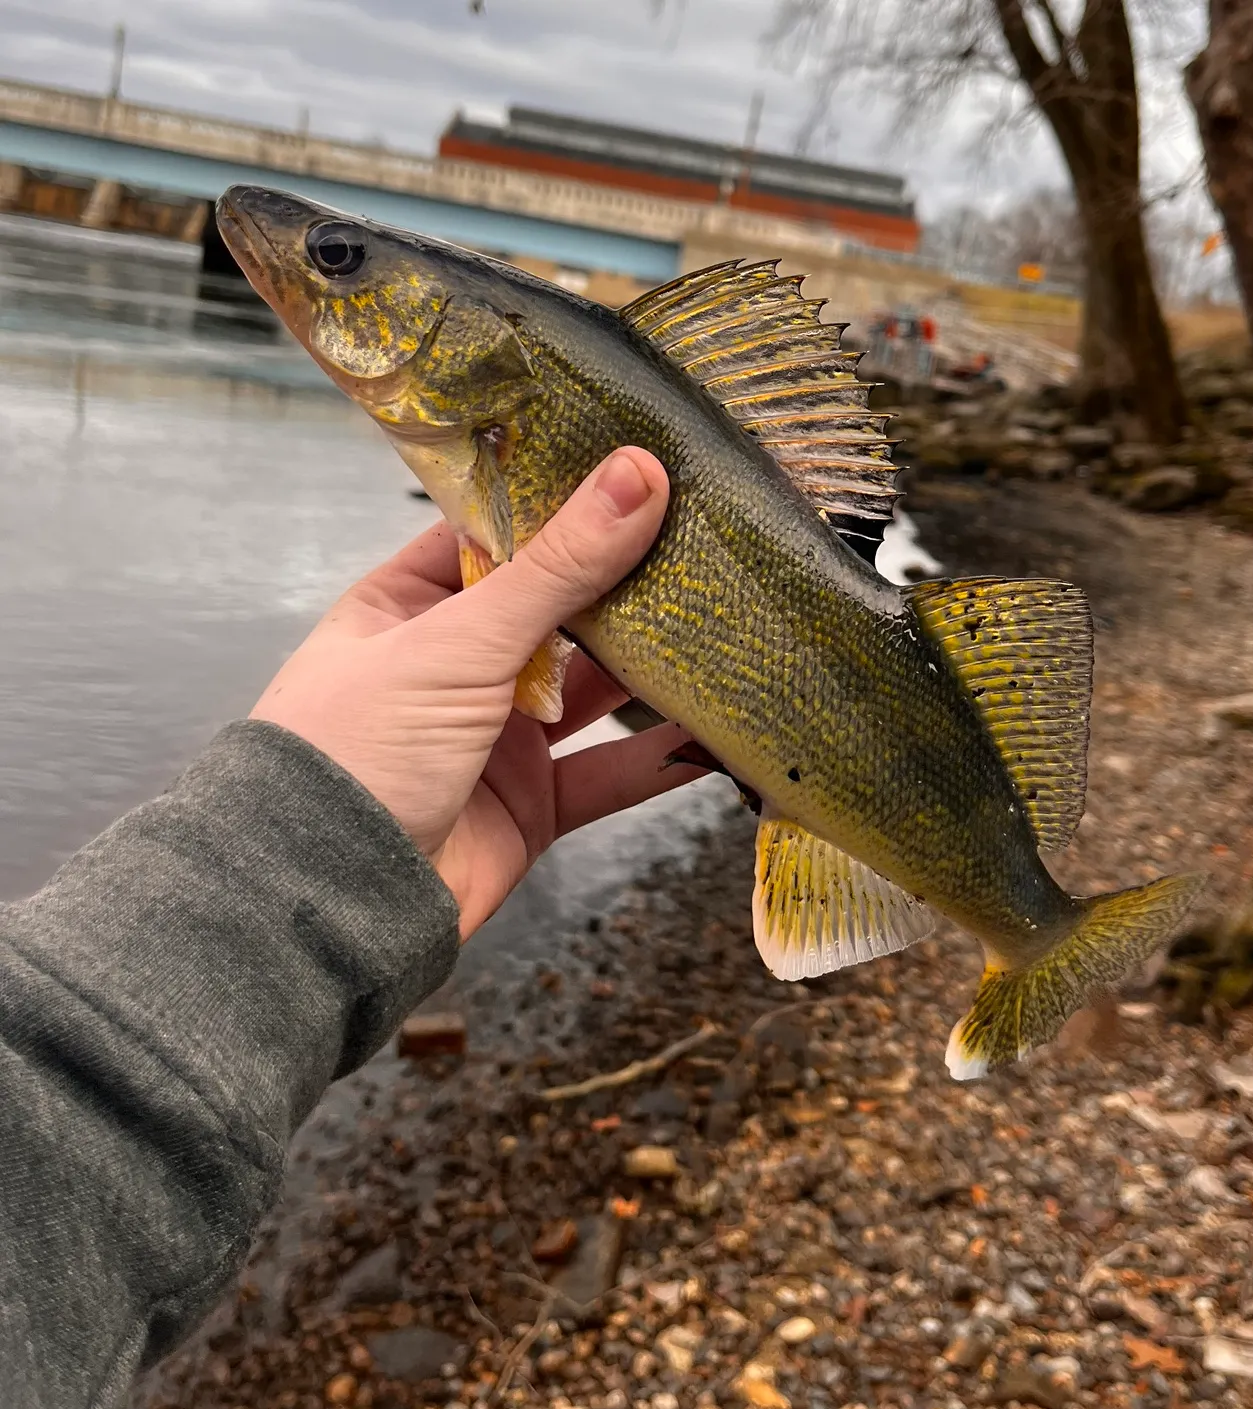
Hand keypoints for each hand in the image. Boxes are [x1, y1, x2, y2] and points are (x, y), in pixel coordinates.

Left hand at [250, 448, 701, 939]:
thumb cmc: (358, 751)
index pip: (496, 535)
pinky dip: (660, 757)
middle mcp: (453, 666)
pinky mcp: (532, 804)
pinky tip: (719, 732)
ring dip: (652, 670)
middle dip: (624, 585)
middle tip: (707, 540)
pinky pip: (609, 773)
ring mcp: (496, 737)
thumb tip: (636, 475)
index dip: (563, 503)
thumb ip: (556, 568)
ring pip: (592, 692)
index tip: (640, 466)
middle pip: (556, 611)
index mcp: (408, 607)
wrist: (331, 904)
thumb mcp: (459, 643)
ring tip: (727, 627)